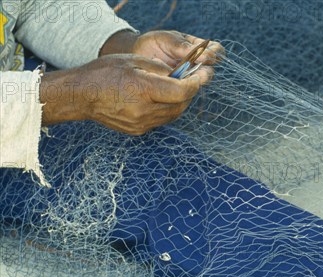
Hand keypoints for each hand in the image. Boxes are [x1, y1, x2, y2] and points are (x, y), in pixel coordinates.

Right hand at [41, 54, 201, 134]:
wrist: (81, 96)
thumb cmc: (104, 72)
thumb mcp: (134, 61)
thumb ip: (161, 69)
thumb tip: (181, 74)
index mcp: (142, 89)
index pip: (181, 91)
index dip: (196, 83)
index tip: (203, 75)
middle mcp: (143, 110)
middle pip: (180, 104)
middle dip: (189, 91)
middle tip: (191, 79)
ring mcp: (141, 124)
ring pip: (173, 114)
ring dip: (180, 102)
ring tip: (176, 88)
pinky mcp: (138, 131)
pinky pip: (161, 120)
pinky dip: (167, 110)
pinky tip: (160, 99)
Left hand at [131, 30, 224, 83]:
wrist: (136, 56)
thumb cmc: (154, 43)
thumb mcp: (167, 40)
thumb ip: (184, 47)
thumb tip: (205, 54)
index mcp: (198, 48)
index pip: (216, 51)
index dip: (215, 54)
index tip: (207, 56)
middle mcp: (197, 64)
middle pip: (210, 70)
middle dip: (205, 72)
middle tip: (200, 73)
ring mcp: (189, 77)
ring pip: (200, 82)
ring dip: (194, 81)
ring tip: (186, 78)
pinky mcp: (180, 88)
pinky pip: (187, 91)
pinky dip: (182, 89)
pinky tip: (174, 84)